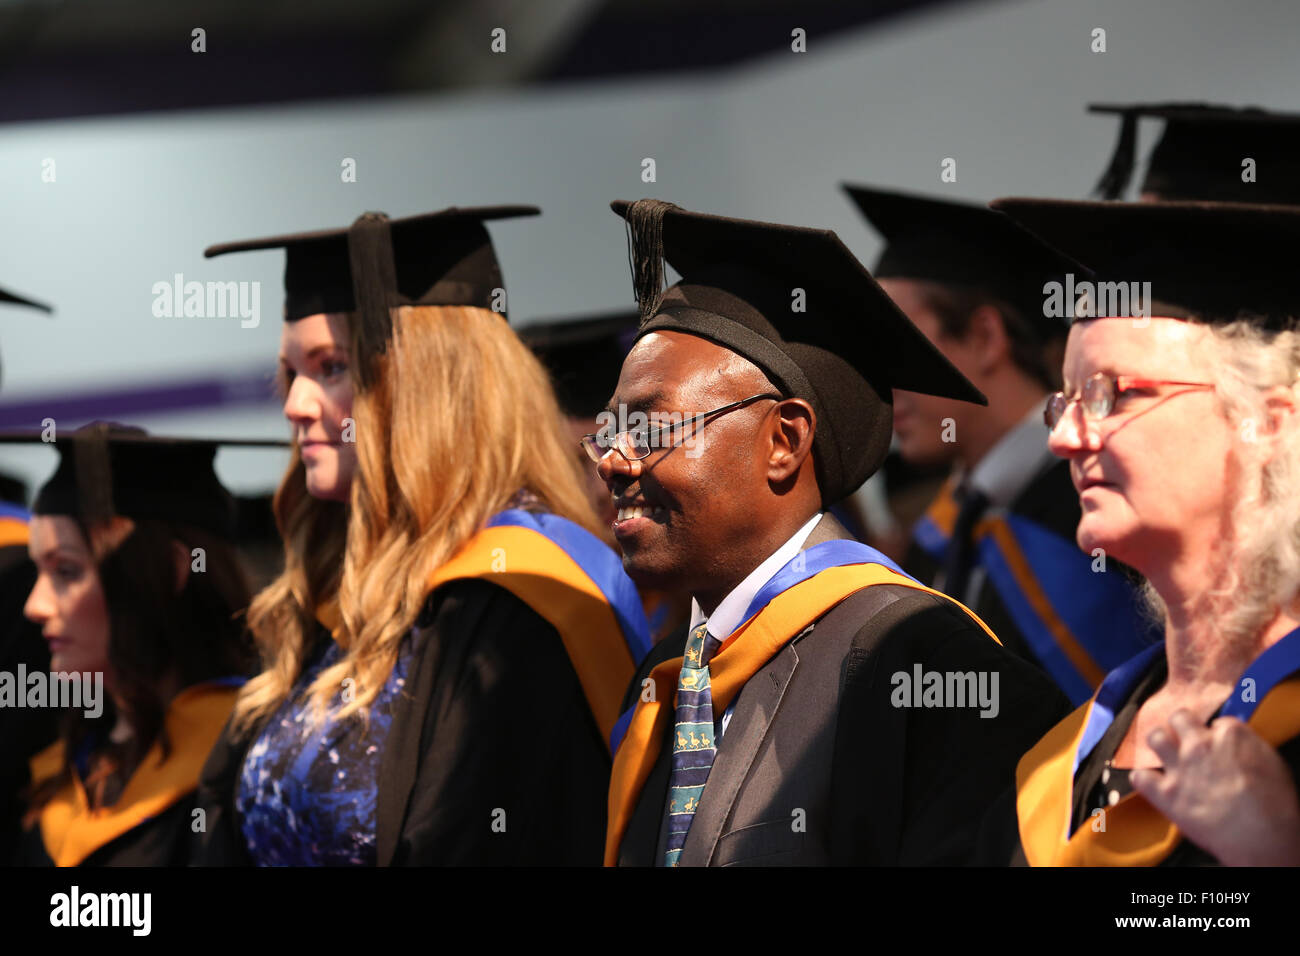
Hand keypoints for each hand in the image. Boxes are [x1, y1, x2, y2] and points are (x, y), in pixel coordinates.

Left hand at [1131, 709, 1299, 865]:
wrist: (1261, 837)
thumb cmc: (1275, 805)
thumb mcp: (1272, 763)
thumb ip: (1248, 747)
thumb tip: (1237, 746)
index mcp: (1229, 735)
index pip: (1216, 721)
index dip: (1217, 733)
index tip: (1218, 743)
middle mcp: (1199, 745)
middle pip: (1179, 718)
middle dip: (1182, 726)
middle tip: (1185, 738)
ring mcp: (1179, 768)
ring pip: (1155, 738)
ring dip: (1160, 744)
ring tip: (1165, 753)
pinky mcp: (1165, 793)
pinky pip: (1139, 776)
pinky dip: (1144, 779)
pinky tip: (1152, 782)